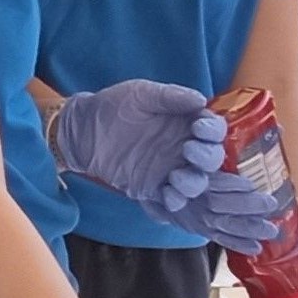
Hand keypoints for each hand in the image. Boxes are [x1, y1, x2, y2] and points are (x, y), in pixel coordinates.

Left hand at [51, 81, 289, 250]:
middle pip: (214, 162)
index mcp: (188, 124)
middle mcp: (186, 149)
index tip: (201, 127)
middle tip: (191, 153)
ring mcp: (173, 170)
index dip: (212, 131)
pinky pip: (177, 201)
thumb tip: (199, 100)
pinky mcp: (156, 188)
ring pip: (200, 185)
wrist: (83, 130)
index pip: (213, 131)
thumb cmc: (114, 105)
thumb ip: (171, 97)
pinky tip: (168, 198)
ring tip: (178, 178)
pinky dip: (177, 203)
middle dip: (210, 160)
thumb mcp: (142, 94)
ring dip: (195, 184)